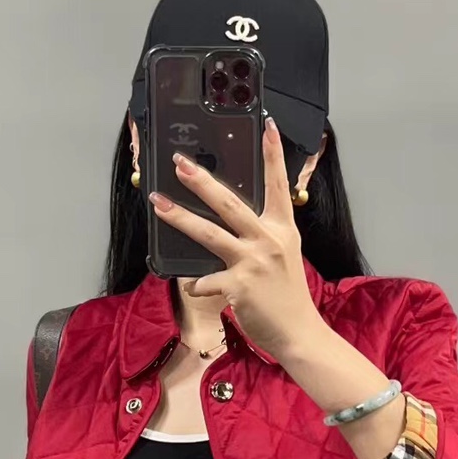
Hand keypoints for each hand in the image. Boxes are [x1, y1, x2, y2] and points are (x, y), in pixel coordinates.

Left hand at [149, 115, 322, 363]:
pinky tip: (194, 287)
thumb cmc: (287, 294)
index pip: (278, 184)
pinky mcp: (239, 286)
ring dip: (180, 217)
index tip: (267, 125)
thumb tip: (232, 220)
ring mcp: (253, 262)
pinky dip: (196, 284)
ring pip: (210, 233)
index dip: (273, 154)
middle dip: (201, 180)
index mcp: (282, 229)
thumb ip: (263, 234)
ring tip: (158, 203)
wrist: (299, 333)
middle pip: (229, 202)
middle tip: (180, 163)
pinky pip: (205, 280)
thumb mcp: (284, 254)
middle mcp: (268, 240)